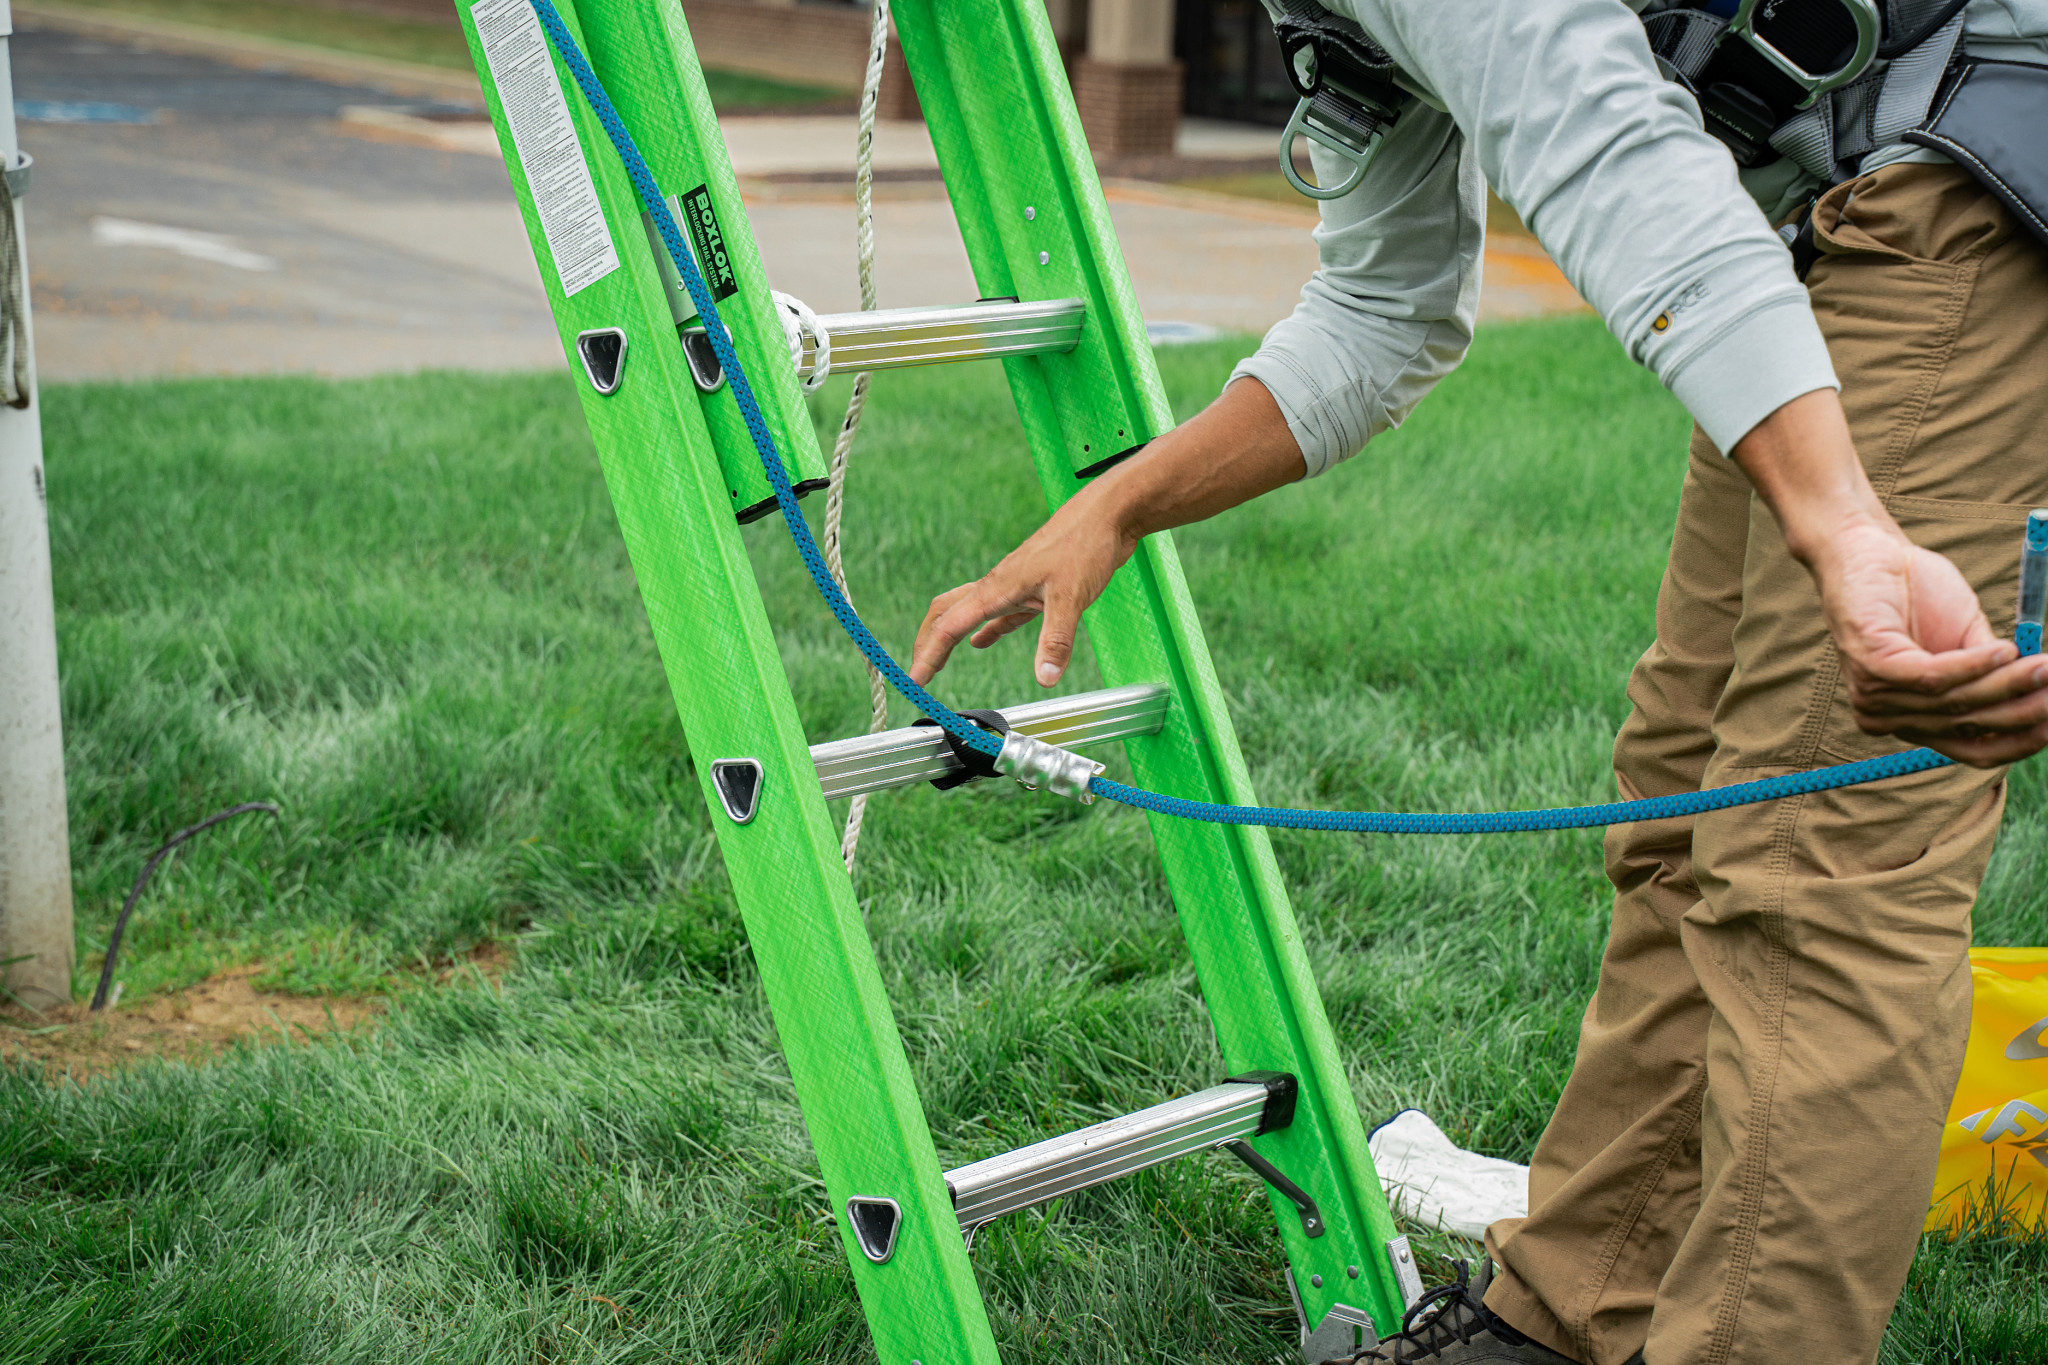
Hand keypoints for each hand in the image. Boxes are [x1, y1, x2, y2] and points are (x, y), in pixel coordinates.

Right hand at [908, 377, 1304, 687]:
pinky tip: (983, 642)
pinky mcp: (1035, 587)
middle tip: (917, 674)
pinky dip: (987, 630)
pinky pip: (999, 613)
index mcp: (997, 587)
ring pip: (969, 611)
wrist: (1109, 513)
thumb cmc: (1086, 544)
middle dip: (927, 642)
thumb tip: (1045, 678)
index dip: (928, 655)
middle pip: (946, 613)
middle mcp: (998, 585)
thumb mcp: (1071, 598)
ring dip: (951, 635)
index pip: (949, 626)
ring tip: (938, 659)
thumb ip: (1056, 639)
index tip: (914, 681)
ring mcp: (1015, 585)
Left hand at [1736, 390, 2047, 767]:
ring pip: (1956, 701)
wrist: (1869, 550)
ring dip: (2007, 684)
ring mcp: (1874, 696)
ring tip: (2044, 666)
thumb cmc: (1916, 593)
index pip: (1973, 749)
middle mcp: (1889, 717)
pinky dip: (1972, 665)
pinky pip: (1932, 677)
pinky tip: (2003, 650)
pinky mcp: (1870, 666)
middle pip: (1969, 728)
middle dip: (2023, 711)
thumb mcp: (1966, 640)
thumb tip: (2039, 692)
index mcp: (1914, 719)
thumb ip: (1993, 672)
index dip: (2020, 740)